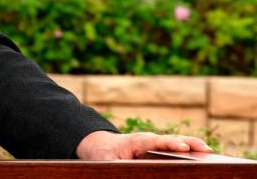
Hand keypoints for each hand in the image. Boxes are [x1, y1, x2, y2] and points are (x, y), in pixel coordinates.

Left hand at [76, 130, 212, 159]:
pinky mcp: (159, 148)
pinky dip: (190, 150)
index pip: (156, 141)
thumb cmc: (105, 154)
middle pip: (172, 139)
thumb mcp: (107, 163)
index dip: (170, 144)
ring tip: (210, 153)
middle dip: (189, 143)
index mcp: (137, 141)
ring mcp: (156, 143)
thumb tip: (126, 172)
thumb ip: (118, 167)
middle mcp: (150, 140)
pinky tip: (202, 157)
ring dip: (193, 146)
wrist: (102, 144)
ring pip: (177, 142)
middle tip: (206, 149)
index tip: (183, 146)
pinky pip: (176, 147)